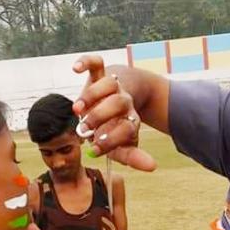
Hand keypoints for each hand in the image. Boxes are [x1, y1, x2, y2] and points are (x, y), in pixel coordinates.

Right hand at [72, 55, 155, 171]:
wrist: (118, 99)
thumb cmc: (114, 128)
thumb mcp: (122, 144)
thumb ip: (131, 156)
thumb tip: (153, 167)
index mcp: (131, 120)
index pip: (127, 128)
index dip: (111, 139)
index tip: (94, 150)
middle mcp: (124, 102)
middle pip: (119, 103)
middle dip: (100, 116)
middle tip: (85, 129)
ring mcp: (113, 87)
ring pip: (107, 84)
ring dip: (91, 95)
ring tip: (77, 110)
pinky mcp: (100, 74)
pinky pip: (96, 63)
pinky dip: (86, 62)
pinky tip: (76, 69)